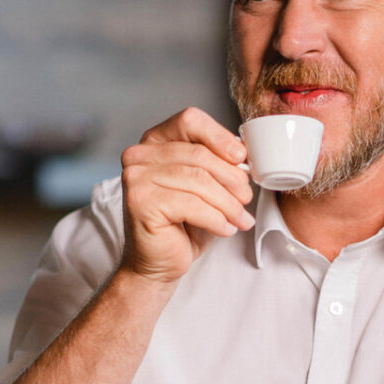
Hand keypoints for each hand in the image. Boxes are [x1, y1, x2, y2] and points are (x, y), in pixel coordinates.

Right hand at [119, 107, 254, 284]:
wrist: (158, 263)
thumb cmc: (182, 224)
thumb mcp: (203, 186)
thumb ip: (216, 163)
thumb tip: (243, 155)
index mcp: (154, 142)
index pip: (190, 120)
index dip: (220, 137)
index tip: (241, 159)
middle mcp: (139, 155)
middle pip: (199, 155)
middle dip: (231, 179)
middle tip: (246, 199)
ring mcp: (136, 178)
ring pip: (199, 181)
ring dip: (228, 203)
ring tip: (240, 218)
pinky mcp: (140, 202)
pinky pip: (192, 205)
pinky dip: (216, 219)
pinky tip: (225, 229)